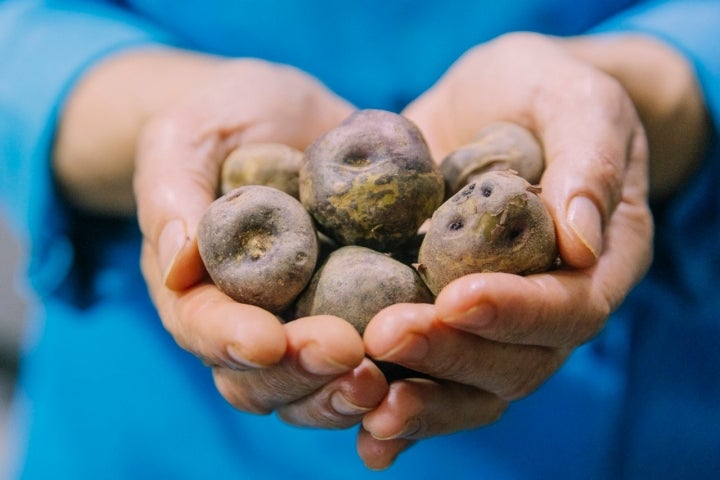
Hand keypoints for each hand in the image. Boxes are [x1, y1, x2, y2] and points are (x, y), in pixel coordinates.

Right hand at [135, 57, 387, 427]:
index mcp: (196, 286)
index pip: (202, 327)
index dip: (230, 340)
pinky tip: (426, 352)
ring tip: (384, 376)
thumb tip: (178, 263)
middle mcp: (250, 317)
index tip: (267, 341)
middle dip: (300, 372)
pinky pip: (374, 352)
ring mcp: (306, 319)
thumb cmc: (222, 118)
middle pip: (262, 375)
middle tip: (345, 354)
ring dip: (345, 391)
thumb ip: (173, 194)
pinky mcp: (358, 308)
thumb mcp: (186, 137)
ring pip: (315, 384)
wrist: (286, 114)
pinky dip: (395, 369)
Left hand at [358, 32, 652, 468]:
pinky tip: (358, 424)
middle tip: (386, 335)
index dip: (516, 311)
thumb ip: (590, 158)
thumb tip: (581, 238)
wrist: (494, 101)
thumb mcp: (576, 98)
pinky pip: (427, 374)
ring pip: (468, 386)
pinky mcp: (440, 315)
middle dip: (449, 354)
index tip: (458, 298)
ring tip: (363, 397)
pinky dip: (397, 405)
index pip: (568, 308)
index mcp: (597, 262)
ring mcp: (492, 320)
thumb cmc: (543, 91)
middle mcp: (547, 307)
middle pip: (512, 362)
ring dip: (418, 397)